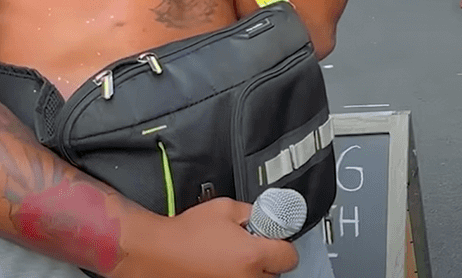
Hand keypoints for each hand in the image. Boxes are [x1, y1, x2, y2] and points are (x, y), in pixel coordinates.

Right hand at [114, 198, 298, 277]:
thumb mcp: (226, 208)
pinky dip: (234, 275)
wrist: (154, 252)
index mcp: (252, 256)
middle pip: (275, 272)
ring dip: (251, 270)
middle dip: (266, 258)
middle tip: (251, 246)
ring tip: (233, 257)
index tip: (275, 239)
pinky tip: (221, 266)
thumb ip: (254, 213)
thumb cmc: (185, 233)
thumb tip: (266, 216)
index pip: (289, 256)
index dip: (282, 243)